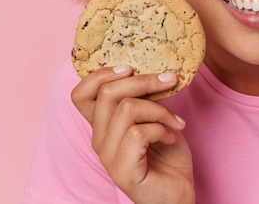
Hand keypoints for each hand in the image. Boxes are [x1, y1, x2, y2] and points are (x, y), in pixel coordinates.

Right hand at [71, 66, 194, 203]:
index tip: (130, 68)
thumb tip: (150, 68)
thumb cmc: (166, 155)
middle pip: (107, 93)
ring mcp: (108, 156)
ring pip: (126, 109)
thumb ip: (143, 97)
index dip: (100, 74)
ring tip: (176, 121)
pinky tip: (172, 137)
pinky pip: (138, 133)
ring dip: (160, 109)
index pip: (80, 94)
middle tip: (170, 80)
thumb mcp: (154, 117)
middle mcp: (99, 139)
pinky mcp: (123, 171)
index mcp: (102, 125)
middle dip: (144, 81)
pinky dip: (162, 129)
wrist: (178, 193)